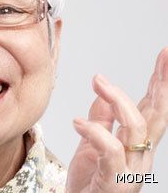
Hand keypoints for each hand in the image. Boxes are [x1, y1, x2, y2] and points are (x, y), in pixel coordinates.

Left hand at [67, 48, 167, 191]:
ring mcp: (131, 168)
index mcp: (135, 142)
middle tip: (166, 56)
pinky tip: (77, 122)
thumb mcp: (92, 144)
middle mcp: (140, 153)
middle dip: (163, 84)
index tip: (165, 56)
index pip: (152, 107)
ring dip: (120, 101)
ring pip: (138, 128)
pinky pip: (111, 151)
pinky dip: (95, 132)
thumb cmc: (89, 182)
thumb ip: (101, 121)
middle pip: (158, 114)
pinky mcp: (116, 181)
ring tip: (99, 83)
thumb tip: (103, 95)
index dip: (160, 82)